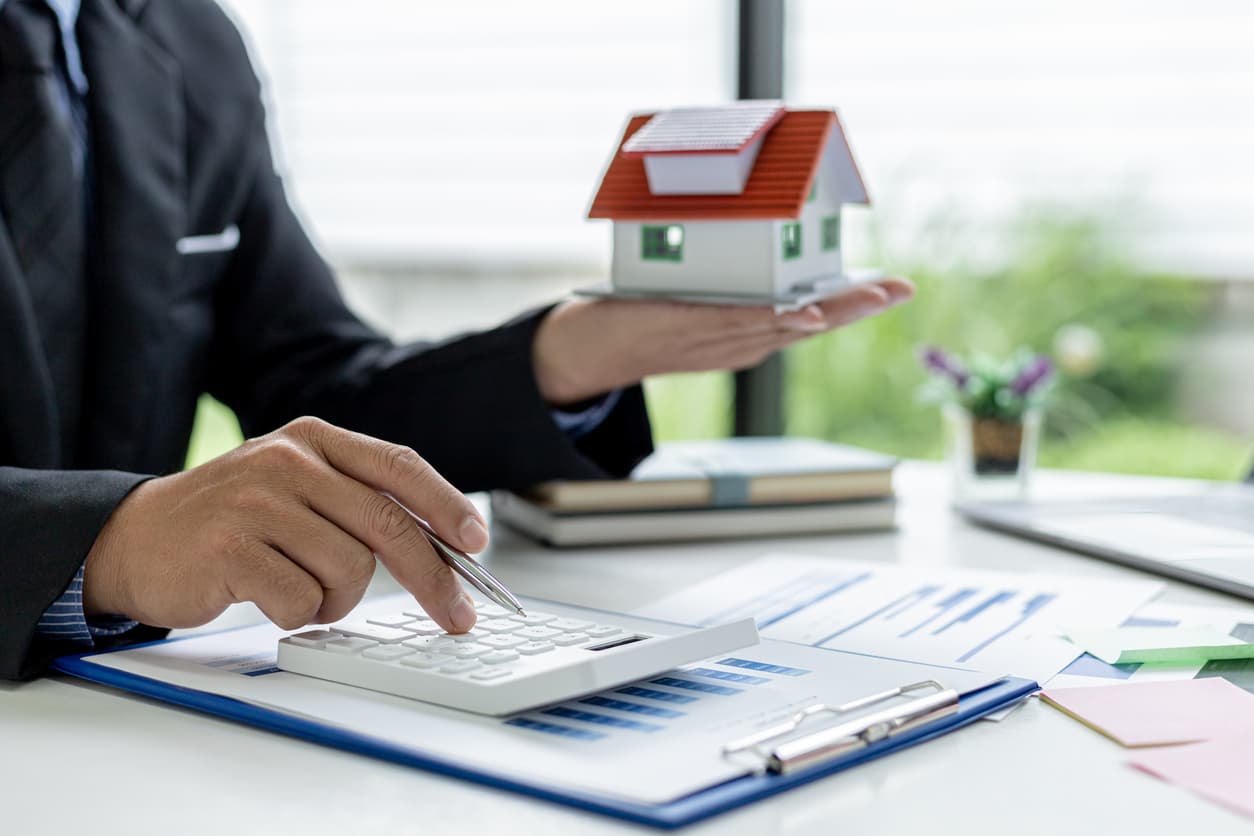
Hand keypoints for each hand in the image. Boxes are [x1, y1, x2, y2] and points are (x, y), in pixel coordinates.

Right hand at [83, 417, 487, 633]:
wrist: (134, 538)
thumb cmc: (232, 520)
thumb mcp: (295, 487)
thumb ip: (356, 502)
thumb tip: (442, 547)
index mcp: (313, 440)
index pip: (399, 466)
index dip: (446, 504)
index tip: (478, 542)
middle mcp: (288, 461)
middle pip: (388, 524)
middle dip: (433, 578)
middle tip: (456, 616)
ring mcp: (257, 502)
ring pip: (349, 570)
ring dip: (336, 599)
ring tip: (297, 586)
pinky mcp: (229, 548)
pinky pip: (302, 601)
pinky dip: (296, 614)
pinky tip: (265, 596)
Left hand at [531, 278, 914, 402]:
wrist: (590, 351)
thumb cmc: (646, 320)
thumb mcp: (700, 304)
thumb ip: (734, 289)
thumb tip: (764, 262)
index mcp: (750, 331)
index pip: (813, 315)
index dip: (856, 303)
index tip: (898, 287)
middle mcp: (742, 340)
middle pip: (811, 322)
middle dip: (859, 306)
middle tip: (901, 289)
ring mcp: (718, 337)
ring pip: (783, 324)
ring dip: (829, 311)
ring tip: (870, 296)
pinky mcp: (688, 328)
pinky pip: (736, 323)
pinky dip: (771, 320)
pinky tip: (802, 314)